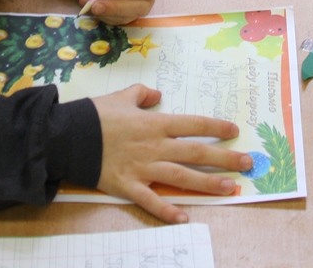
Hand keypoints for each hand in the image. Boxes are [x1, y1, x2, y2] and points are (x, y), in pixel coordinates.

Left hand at [80, 0, 159, 24]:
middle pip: (142, 7)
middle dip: (116, 8)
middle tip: (95, 5)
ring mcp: (138, 5)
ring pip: (127, 17)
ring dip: (106, 13)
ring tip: (88, 1)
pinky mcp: (126, 14)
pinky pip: (116, 21)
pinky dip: (101, 15)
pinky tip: (89, 4)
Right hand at [92, 84, 252, 223]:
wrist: (66, 135)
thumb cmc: (94, 114)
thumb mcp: (121, 95)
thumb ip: (142, 94)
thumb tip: (158, 95)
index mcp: (154, 123)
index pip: (193, 125)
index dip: (216, 127)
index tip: (234, 131)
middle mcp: (154, 146)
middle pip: (196, 153)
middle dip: (224, 158)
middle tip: (247, 164)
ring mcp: (142, 168)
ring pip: (182, 177)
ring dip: (208, 184)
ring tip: (230, 189)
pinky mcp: (127, 186)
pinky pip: (150, 201)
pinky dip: (167, 211)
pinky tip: (185, 217)